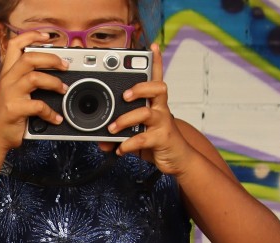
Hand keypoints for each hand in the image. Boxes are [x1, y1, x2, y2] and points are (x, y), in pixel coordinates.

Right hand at [0, 31, 66, 150]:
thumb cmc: (8, 114)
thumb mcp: (13, 92)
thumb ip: (27, 80)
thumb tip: (54, 72)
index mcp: (8, 73)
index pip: (15, 45)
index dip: (31, 36)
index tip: (47, 36)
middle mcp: (8, 80)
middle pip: (29, 58)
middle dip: (51, 58)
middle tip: (64, 65)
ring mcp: (10, 94)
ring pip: (34, 77)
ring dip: (54, 82)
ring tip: (63, 89)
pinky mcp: (15, 109)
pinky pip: (38, 106)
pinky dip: (51, 112)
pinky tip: (56, 118)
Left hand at [105, 43, 201, 174]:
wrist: (178, 159)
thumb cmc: (157, 140)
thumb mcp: (137, 133)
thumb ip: (119, 134)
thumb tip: (101, 141)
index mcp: (155, 102)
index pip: (157, 77)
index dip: (156, 61)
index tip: (152, 46)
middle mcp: (161, 109)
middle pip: (158, 88)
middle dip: (140, 88)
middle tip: (124, 95)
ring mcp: (163, 123)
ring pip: (146, 113)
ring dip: (125, 120)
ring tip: (112, 129)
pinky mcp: (162, 138)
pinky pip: (143, 138)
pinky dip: (128, 144)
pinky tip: (119, 149)